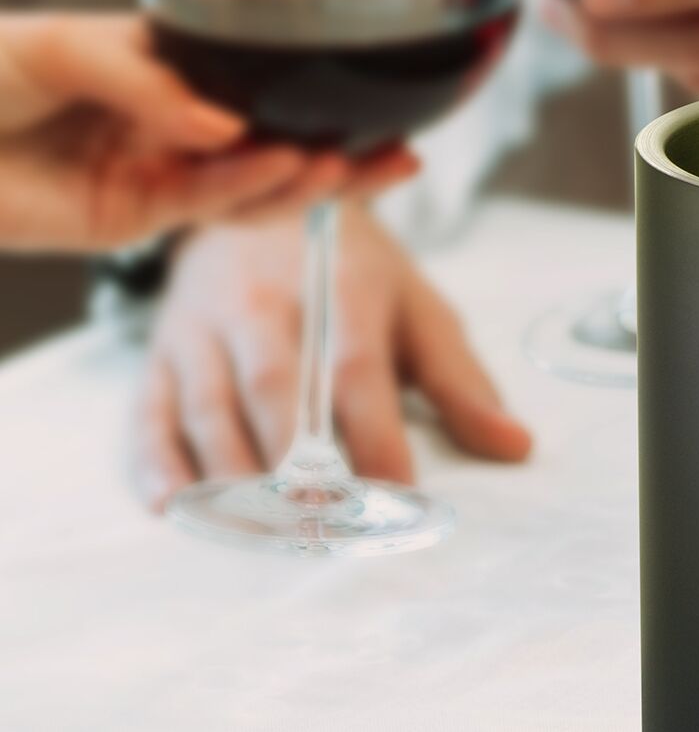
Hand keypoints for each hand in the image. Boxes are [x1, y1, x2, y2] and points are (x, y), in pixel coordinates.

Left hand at [0, 14, 416, 252]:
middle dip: (341, 156)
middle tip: (405, 156)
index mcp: (164, 74)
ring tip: (358, 165)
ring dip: (308, 178)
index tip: (377, 97)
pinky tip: (287, 165)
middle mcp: (173, 126)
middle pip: (275, 145)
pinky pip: (203, 204)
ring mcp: (157, 176)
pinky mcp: (133, 221)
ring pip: (252, 185)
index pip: (256, 87)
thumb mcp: (56, 44)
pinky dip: (246, 186)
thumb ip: (143, 76)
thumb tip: (226, 124)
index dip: (315, 97)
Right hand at [131, 205, 531, 509]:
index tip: (399, 496)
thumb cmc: (354, 277)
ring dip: (232, 475)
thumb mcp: (418, 311)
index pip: (357, 369)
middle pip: (275, 388)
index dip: (378, 435)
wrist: (263, 197)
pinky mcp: (162, 350)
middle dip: (297, 462)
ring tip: (262, 534)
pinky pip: (150, 409)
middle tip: (322, 527)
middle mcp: (264, 304)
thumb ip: (462, 383)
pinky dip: (156, 461)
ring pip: (210, 404)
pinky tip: (174, 508)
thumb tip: (516, 446)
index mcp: (340, 289)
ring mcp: (204, 327)